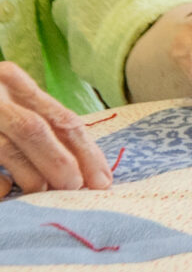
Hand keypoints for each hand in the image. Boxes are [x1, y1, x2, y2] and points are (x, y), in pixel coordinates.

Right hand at [0, 64, 110, 194]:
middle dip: (61, 163)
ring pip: (6, 147)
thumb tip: (86, 169)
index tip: (103, 180)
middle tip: (75, 189)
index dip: (87, 152)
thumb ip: (42, 124)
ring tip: (45, 191)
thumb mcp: (11, 104)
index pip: (61, 119)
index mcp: (13, 80)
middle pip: (35, 130)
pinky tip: (8, 191)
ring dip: (31, 175)